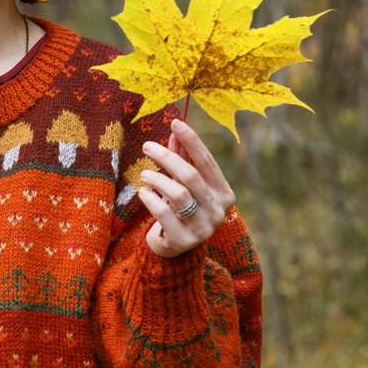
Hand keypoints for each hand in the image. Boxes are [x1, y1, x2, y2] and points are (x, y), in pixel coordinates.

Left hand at [138, 119, 234, 258]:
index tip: (175, 122)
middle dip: (167, 157)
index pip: (207, 161)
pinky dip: (151, 199)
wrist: (175, 245)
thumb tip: (176, 130)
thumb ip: (182, 157)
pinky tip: (143, 192)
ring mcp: (203, 228)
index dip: (192, 140)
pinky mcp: (184, 241)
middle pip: (190, 176)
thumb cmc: (181, 206)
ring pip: (178, 194)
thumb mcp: (183, 181)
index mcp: (223, 193)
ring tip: (144, 174)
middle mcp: (217, 211)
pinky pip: (164, 213)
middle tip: (147, 146)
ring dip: (157, 179)